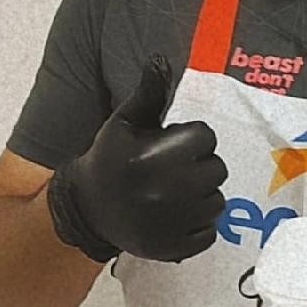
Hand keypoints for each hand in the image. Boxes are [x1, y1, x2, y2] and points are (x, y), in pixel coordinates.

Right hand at [47, 54, 226, 262]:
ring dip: (202, 195)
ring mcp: (170, 224)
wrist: (88, 209)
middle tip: (174, 170)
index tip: (172, 145)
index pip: (206, 137)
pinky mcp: (174, 248)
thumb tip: (161, 58)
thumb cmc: (111, 158)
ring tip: (175, 193)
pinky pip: (210, 231)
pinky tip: (176, 216)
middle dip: (200, 166)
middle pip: (217, 169)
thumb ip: (149, 92)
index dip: (192, 139)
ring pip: (218, 201)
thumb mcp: (124, 122)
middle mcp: (163, 191)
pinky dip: (198, 224)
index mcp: (152, 156)